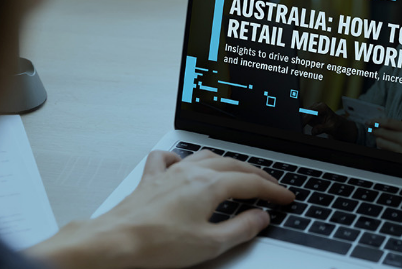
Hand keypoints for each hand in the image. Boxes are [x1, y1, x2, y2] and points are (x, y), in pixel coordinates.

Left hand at [25, 149, 294, 268]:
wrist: (115, 243)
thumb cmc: (157, 244)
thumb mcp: (210, 244)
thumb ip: (241, 228)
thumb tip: (260, 217)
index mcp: (209, 185)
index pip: (251, 183)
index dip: (273, 191)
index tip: (285, 198)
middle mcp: (191, 171)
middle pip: (234, 165)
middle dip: (257, 175)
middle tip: (272, 187)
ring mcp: (170, 172)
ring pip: (207, 157)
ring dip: (228, 164)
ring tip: (239, 173)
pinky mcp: (152, 179)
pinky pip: (170, 158)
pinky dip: (183, 158)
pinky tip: (185, 165)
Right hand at [302, 102, 358, 141]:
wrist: (335, 124)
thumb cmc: (334, 124)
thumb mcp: (330, 127)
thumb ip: (322, 128)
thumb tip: (313, 131)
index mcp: (322, 107)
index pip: (310, 112)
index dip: (304, 119)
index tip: (301, 126)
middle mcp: (316, 106)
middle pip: (305, 113)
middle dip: (301, 120)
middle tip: (300, 128)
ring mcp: (312, 109)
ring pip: (302, 115)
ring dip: (301, 122)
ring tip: (301, 128)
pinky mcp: (309, 113)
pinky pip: (302, 118)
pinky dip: (302, 123)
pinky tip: (302, 127)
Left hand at [371, 118, 401, 164]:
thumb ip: (397, 126)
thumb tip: (379, 122)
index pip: (387, 122)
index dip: (375, 121)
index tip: (368, 121)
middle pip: (381, 132)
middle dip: (374, 130)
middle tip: (371, 129)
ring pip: (380, 143)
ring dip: (378, 140)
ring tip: (381, 138)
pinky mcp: (400, 157)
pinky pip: (385, 151)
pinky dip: (383, 148)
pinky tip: (386, 146)